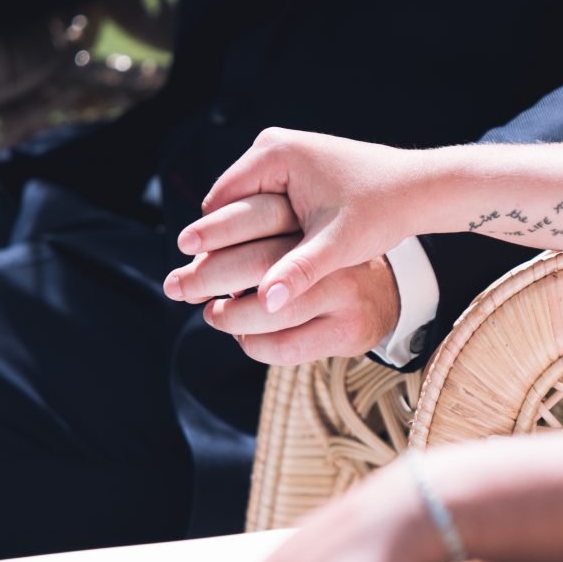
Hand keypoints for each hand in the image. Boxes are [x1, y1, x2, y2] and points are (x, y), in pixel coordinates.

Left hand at [165, 230, 401, 363]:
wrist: (385, 294)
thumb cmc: (321, 265)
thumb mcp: (298, 235)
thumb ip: (261, 237)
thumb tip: (196, 254)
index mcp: (316, 220)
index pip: (260, 216)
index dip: (217, 230)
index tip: (185, 245)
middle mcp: (332, 253)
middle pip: (260, 262)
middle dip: (208, 275)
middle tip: (176, 286)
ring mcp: (344, 294)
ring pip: (272, 311)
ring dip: (230, 316)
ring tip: (213, 313)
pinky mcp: (347, 331)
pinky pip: (287, 345)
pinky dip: (253, 344)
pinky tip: (244, 337)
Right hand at [175, 128, 438, 314]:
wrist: (417, 188)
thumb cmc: (381, 212)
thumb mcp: (337, 247)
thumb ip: (297, 273)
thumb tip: (265, 304)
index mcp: (274, 154)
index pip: (219, 204)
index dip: (206, 244)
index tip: (191, 280)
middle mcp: (271, 144)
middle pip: (226, 203)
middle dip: (218, 241)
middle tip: (191, 285)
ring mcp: (282, 150)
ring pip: (242, 203)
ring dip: (236, 236)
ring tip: (217, 279)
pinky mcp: (293, 162)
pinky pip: (261, 199)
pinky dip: (256, 227)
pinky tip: (252, 261)